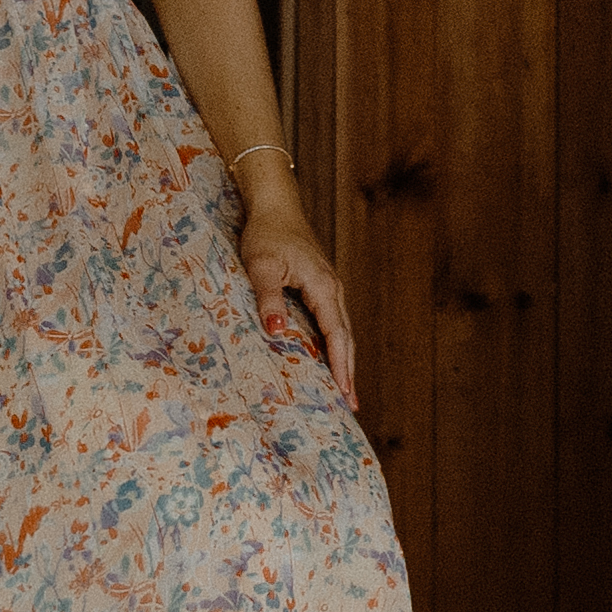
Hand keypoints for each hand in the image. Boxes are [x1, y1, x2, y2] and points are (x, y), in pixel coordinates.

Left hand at [237, 165, 359, 405]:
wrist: (275, 206)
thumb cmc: (266, 234)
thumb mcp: (260, 266)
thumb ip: (268, 299)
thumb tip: (278, 332)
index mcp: (322, 287)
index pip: (336, 334)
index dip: (341, 366)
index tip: (345, 393)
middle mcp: (332, 289)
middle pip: (346, 337)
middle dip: (349, 371)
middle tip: (351, 405)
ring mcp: (328, 287)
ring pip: (341, 330)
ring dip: (343, 359)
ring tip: (343, 389)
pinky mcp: (320, 286)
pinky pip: (331, 321)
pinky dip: (334, 344)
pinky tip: (326, 357)